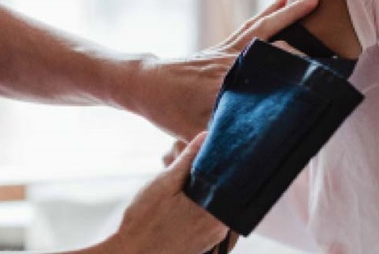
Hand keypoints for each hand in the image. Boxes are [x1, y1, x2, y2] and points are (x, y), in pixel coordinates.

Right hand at [103, 133, 227, 253]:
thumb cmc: (144, 220)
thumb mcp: (164, 183)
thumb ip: (187, 160)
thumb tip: (205, 136)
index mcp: (215, 212)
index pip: (235, 181)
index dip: (229, 161)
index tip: (222, 146)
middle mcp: (220, 228)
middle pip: (229, 194)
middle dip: (217, 175)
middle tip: (203, 158)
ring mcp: (214, 238)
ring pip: (220, 206)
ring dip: (210, 191)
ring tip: (191, 178)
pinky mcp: (205, 244)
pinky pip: (213, 219)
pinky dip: (205, 206)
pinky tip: (189, 198)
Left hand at [127, 0, 319, 140]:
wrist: (143, 84)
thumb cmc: (167, 110)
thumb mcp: (193, 132)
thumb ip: (221, 141)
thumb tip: (246, 158)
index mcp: (227, 82)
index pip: (269, 80)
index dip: (296, 81)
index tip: (323, 82)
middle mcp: (231, 61)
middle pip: (274, 48)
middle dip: (305, 45)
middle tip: (335, 42)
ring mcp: (228, 50)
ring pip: (264, 28)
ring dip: (289, 14)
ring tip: (312, 0)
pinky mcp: (223, 45)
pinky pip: (251, 26)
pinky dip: (268, 13)